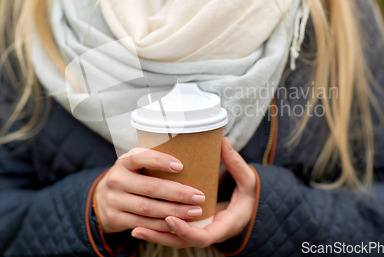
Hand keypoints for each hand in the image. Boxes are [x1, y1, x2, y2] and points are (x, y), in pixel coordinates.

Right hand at [94, 148, 205, 233]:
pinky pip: (143, 224)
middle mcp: (116, 180)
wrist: (101, 200)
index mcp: (123, 162)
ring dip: (175, 211)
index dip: (160, 161)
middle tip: (199, 196)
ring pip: (148, 208)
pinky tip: (179, 223)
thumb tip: (188, 152)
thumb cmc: (129, 177)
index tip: (181, 166)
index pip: (140, 158)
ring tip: (195, 211)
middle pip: (150, 187)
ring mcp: (114, 200)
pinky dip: (163, 225)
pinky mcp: (116, 218)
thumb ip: (151, 159)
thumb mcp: (134, 165)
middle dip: (178, 193)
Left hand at [130, 138, 256, 247]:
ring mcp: (200, 234)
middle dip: (161, 235)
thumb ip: (237, 164)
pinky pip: (174, 235)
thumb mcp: (248, 181)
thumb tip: (223, 141)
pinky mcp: (192, 229)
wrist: (248, 210)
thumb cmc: (248, 196)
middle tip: (140, 226)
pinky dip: (158, 232)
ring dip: (155, 236)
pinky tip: (139, 226)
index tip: (170, 218)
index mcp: (225, 226)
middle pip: (183, 242)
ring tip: (134, 229)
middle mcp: (210, 234)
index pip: (203, 237)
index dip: (186, 230)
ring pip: (175, 241)